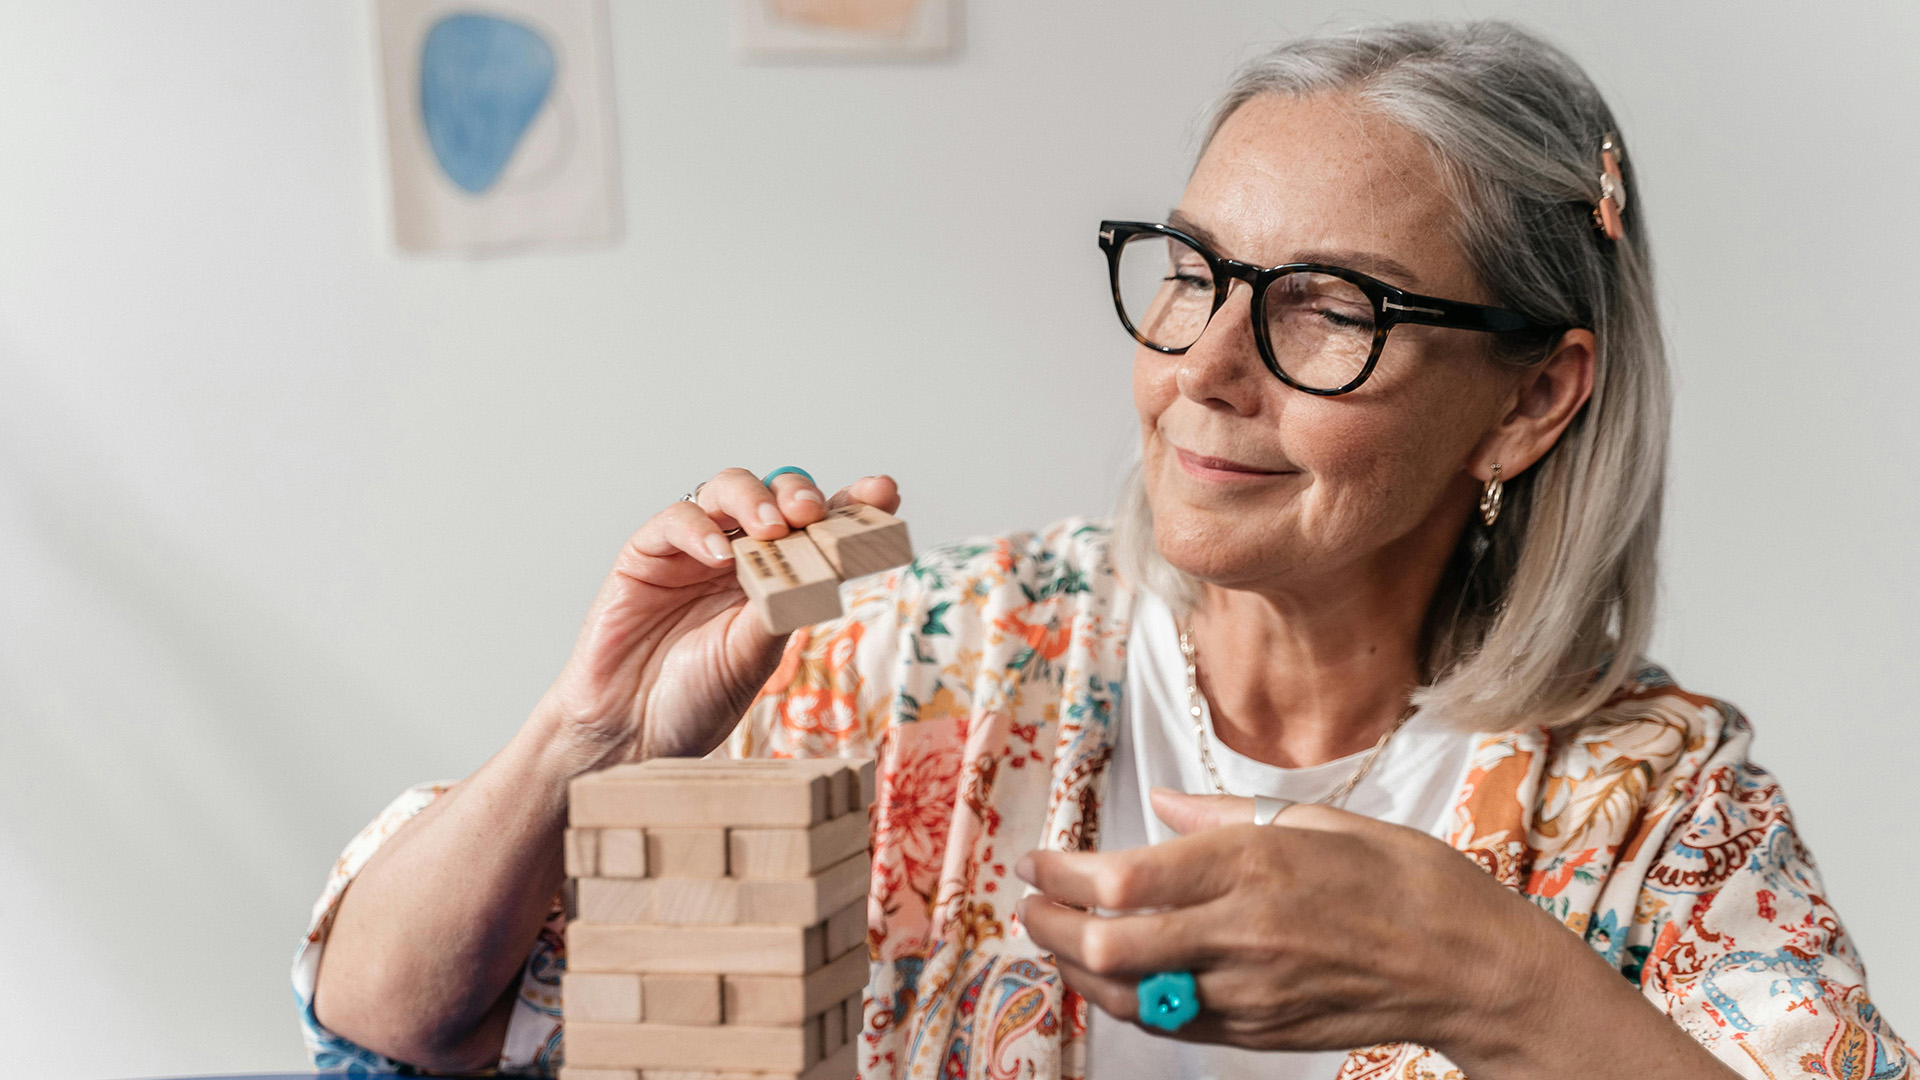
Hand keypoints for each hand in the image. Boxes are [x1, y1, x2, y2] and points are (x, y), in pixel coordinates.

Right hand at [533, 469, 899, 767]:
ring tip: (773, 527)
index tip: (883, 493)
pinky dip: (699, 528)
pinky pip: (675, 519)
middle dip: (801, 494)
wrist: (633, 733)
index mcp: (779, 577)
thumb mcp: (754, 658)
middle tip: (814, 513)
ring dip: (755, 499)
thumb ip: (781, 608)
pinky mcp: (646, 554)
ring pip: (727, 491)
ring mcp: (693, 550)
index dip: (851, 504)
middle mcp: (739, 555)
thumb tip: (826, 570)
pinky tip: (720, 554)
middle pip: (776, 496)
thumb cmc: (697, 699)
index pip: (820, 527)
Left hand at [1015, 788, 1568, 1061]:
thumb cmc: (1409, 881)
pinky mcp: (1261, 1030)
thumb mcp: (1320, 820)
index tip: (1036, 860)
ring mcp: (1250, 991)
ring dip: (1077, 968)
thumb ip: (1227, 813)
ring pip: (1131, 993)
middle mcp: (1241, 932)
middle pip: (1108, 942)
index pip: (1122, 880)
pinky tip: (1112, 976)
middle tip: (1027, 905)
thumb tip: (1163, 800)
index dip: (1061, 874)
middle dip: (1049, 924)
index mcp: (1254, 865)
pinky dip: (1129, 1000)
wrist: (1473, 969)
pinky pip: (1173, 1022)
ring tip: (1054, 939)